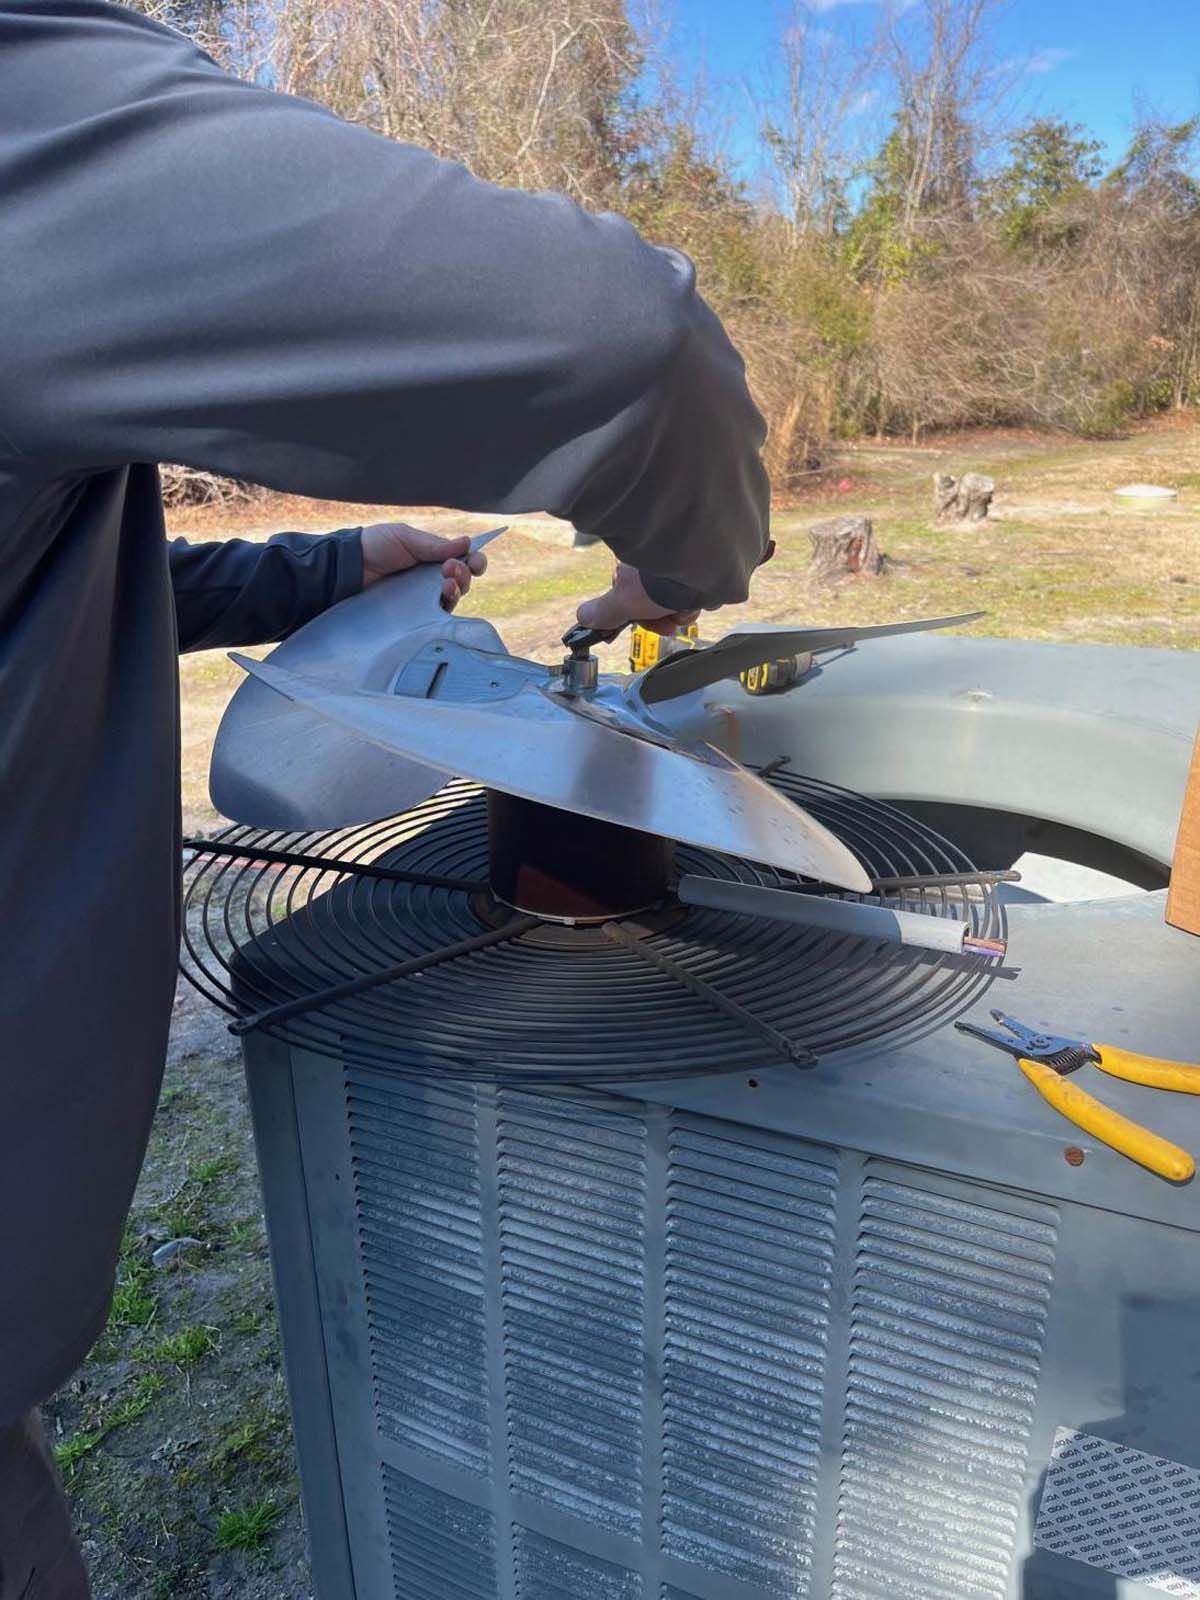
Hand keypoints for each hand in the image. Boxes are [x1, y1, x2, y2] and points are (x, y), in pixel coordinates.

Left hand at [360, 522, 486, 608]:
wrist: (347, 567)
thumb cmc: (373, 546)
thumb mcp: (404, 538)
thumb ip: (434, 544)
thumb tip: (467, 543)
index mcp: (432, 557)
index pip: (462, 560)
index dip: (475, 562)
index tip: (477, 562)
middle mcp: (431, 578)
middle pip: (462, 581)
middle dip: (464, 574)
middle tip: (450, 568)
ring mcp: (423, 598)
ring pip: (452, 598)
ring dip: (457, 590)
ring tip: (446, 584)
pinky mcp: (413, 615)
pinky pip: (435, 616)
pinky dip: (443, 609)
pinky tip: (440, 601)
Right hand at [576, 562, 699, 636]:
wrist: (700, 568)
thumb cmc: (658, 581)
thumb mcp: (623, 601)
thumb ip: (602, 612)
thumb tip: (582, 618)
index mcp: (630, 567)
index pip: (629, 600)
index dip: (636, 616)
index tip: (641, 622)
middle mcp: (652, 564)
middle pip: (652, 603)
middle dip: (660, 618)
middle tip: (666, 621)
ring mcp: (675, 567)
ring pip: (674, 601)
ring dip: (679, 612)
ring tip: (683, 606)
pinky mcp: (697, 571)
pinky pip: (693, 594)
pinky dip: (694, 602)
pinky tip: (695, 599)